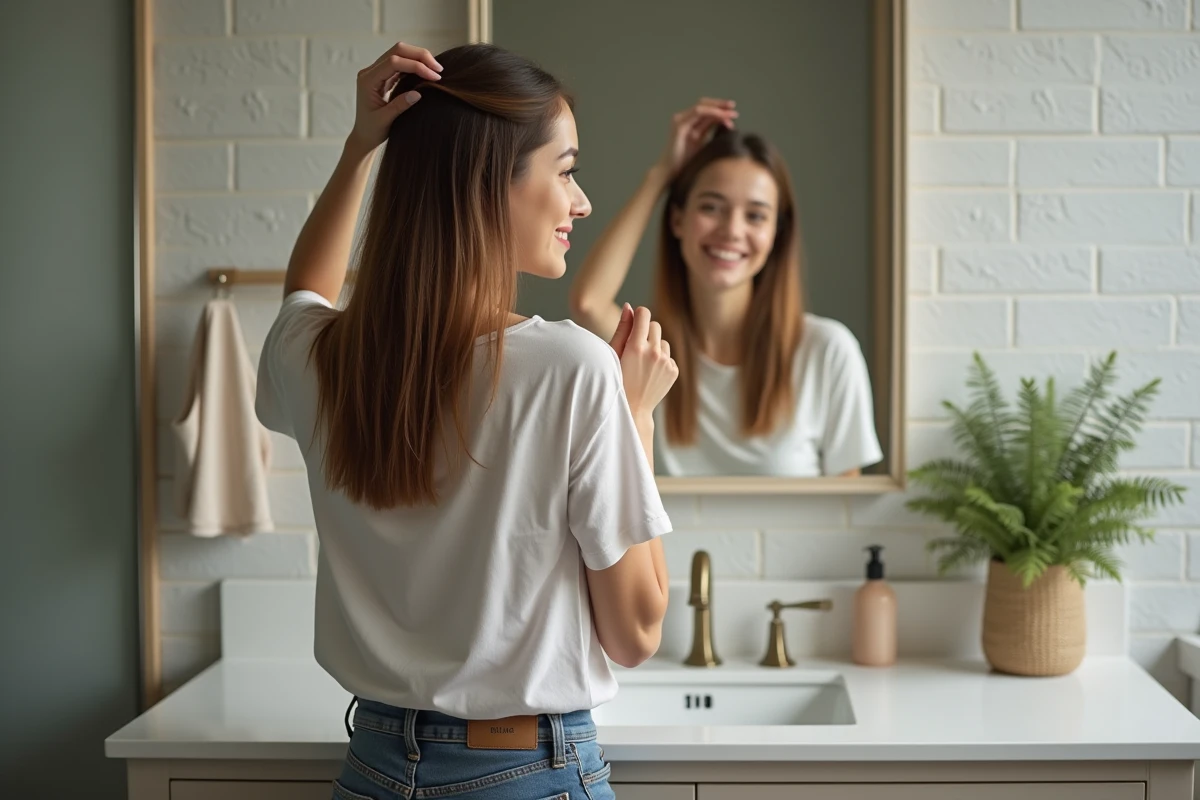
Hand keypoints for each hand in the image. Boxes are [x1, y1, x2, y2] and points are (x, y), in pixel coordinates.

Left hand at [347, 42, 442, 153]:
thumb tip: (418, 93)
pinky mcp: (384, 76)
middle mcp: (370, 72)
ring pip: (400, 53)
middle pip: (397, 50)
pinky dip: (415, 65)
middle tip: (439, 69)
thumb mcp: (385, 121)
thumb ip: (399, 106)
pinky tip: (426, 72)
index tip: (434, 77)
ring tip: (436, 70)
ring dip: (419, 58)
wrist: (364, 136)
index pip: (394, 62)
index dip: (416, 65)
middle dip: (420, 55)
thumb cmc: (372, 131)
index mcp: (368, 80)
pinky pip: (401, 63)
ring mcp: (377, 72)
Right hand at [609, 304, 678, 418]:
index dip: (638, 315)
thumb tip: (629, 306)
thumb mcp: (614, 354)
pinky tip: (650, 373)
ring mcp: (666, 363)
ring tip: (643, 364)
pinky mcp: (674, 371)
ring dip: (655, 347)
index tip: (634, 322)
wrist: (633, 409)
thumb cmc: (617, 380)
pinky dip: (661, 361)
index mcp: (636, 347)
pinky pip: (669, 356)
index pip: (644, 314)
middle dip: (646, 332)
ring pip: (664, 342)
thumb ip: (622, 328)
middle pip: (655, 325)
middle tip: (636, 348)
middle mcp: (654, 353)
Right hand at [655, 98, 737, 177]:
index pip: (705, 109)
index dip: (720, 108)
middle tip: (733, 107)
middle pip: (703, 104)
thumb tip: (726, 121)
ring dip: (718, 108)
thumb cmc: (685, 162)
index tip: (733, 111)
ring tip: (731, 114)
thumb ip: (709, 130)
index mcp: (688, 123)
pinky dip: (711, 112)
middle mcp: (683, 119)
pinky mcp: (679, 125)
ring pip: (702, 107)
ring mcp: (680, 121)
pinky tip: (721, 116)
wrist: (671, 172)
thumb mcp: (701, 143)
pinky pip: (697, 112)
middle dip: (720, 104)